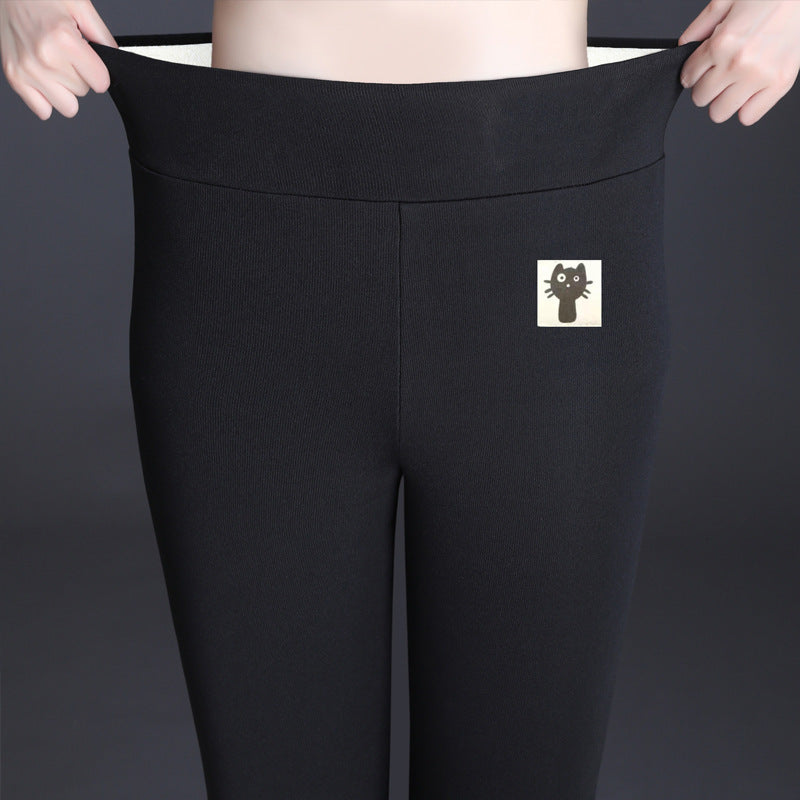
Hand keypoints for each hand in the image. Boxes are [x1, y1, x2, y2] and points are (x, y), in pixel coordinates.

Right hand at [0, 0, 116, 119]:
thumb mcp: (79, 6)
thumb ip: (102, 35)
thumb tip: (116, 57)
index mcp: (64, 40)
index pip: (101, 83)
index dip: (98, 72)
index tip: (88, 60)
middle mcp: (44, 58)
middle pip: (83, 92)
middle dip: (80, 76)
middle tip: (65, 55)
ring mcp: (27, 70)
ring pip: (67, 106)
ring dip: (65, 90)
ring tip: (54, 65)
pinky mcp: (14, 78)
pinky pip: (43, 111)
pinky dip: (46, 99)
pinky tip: (44, 78)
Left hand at [677, 0, 799, 124]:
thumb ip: (701, 25)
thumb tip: (683, 46)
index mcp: (723, 42)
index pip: (688, 76)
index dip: (691, 73)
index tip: (700, 70)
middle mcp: (738, 63)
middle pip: (700, 98)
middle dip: (705, 86)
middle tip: (719, 74)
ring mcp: (759, 76)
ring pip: (719, 112)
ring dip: (722, 100)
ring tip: (734, 83)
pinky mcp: (779, 84)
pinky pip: (748, 117)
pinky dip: (745, 108)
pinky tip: (749, 91)